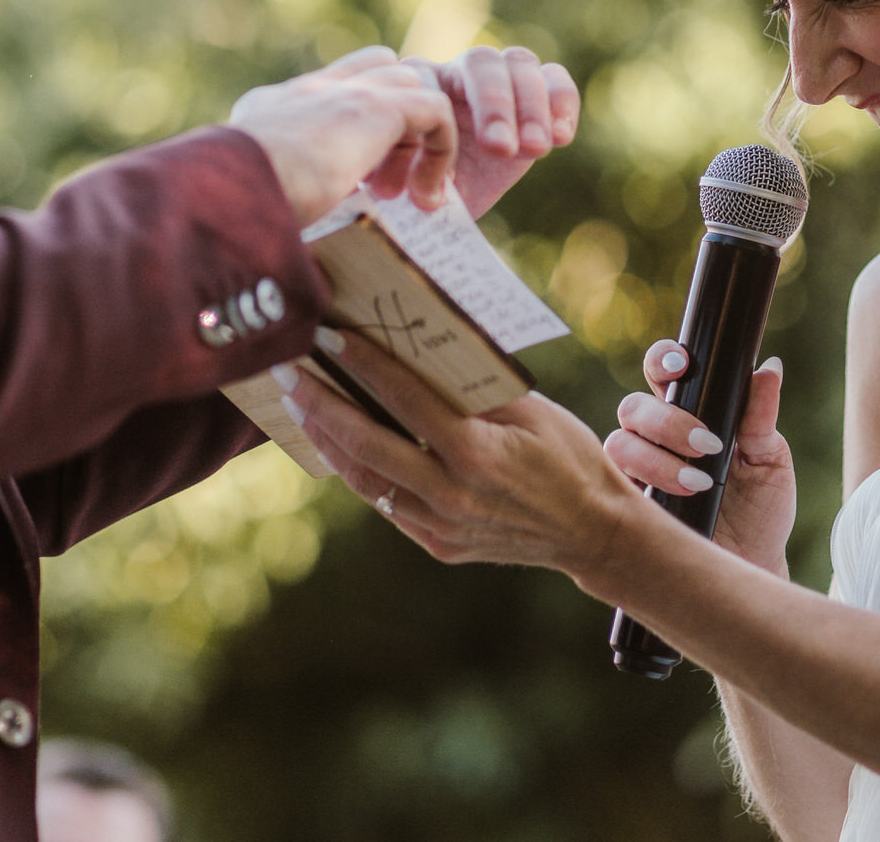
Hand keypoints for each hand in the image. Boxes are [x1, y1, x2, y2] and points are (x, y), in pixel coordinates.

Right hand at [228, 46, 458, 223]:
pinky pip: (435, 109)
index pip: (324, 90)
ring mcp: (341, 93)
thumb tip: (276, 253)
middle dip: (394, 124)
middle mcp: (305, 90)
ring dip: (419, 139)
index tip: (359, 185)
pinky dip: (442, 149)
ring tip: (414, 198)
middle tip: (387, 191)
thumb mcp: (247, 204)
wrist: (229, 193)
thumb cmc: (227, 217)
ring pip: (408, 84)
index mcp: (269, 110)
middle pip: (374, 73)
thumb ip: (267, 207)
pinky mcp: (375, 107)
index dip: (355, 125)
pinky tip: (427, 197)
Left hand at [280, 328, 649, 587]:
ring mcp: (442, 526)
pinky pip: (387, 504)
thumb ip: (475, 389)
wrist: (592, 531)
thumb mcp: (531, 410)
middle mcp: (453, 495)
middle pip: (367, 446)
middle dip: (321, 405)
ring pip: (367, 482)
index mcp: (478, 453)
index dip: (362, 365)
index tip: (327, 335)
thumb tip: (422, 350)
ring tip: (302, 405)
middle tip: (288, 371)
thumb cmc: (566, 456)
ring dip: (329, 441)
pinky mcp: (439, 545)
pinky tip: (340, 444)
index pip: (405, 400)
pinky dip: (360, 472)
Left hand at [401, 45, 580, 216]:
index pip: (427, 77)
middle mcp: (458, 71)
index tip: (452, 162)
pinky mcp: (537, 92)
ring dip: (530, 107)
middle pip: (480, 62)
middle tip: (501, 149)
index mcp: (418, 85)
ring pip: (520, 63)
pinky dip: (562, 101)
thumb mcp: (410, 187)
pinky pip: (555, 78)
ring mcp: (500, 76)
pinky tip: (561, 138)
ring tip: (535, 150)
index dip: (439, 115)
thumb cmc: (421, 191)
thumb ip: (410, 176)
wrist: (450, 201)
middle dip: (494, 104)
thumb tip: (420, 181)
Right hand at [605, 341, 796, 575]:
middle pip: (634, 407)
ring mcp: (638, 470)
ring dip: (658, 461)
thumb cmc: (761, 508)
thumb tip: (769, 368)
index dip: (662, 360)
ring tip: (700, 484)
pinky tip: (679, 498)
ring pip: (619, 443)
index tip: (680, 365)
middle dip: (666, 421)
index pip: (662, 373)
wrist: (754, 563)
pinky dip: (645, 486)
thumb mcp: (770, 459)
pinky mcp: (629, 504)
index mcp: (689, 412)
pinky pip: (614, 485)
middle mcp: (656, 437)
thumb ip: (762, 417)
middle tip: (708, 446)